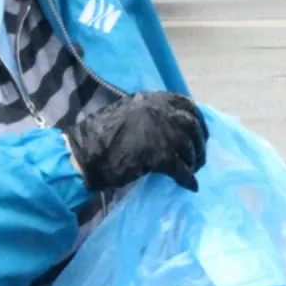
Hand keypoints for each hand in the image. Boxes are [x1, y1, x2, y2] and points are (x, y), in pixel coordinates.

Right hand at [65, 91, 208, 192]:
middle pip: (191, 126)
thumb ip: (152, 114)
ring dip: (195, 161)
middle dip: (200, 143)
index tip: (201, 133)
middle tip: (200, 157)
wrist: (84, 153)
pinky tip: (190, 186)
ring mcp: (159, 132)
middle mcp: (158, 111)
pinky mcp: (156, 155)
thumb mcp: (130, 113)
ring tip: (194, 171)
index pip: (186, 105)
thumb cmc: (103, 135)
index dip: (198, 120)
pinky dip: (188, 178)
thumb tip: (176, 126)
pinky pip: (180, 168)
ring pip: (188, 147)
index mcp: (152, 99)